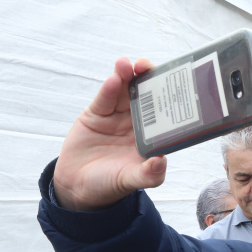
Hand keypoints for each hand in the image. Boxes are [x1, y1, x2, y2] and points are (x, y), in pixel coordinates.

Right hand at [52, 58, 166, 210]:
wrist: (78, 187)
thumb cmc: (111, 184)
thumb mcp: (131, 181)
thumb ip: (148, 175)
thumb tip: (161, 162)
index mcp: (153, 137)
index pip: (165, 113)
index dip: (169, 97)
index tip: (172, 84)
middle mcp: (138, 124)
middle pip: (147, 95)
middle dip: (148, 78)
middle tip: (148, 65)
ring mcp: (118, 117)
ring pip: (126, 92)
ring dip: (128, 76)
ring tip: (128, 64)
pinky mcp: (97, 114)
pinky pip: (106, 99)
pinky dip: (110, 88)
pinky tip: (114, 78)